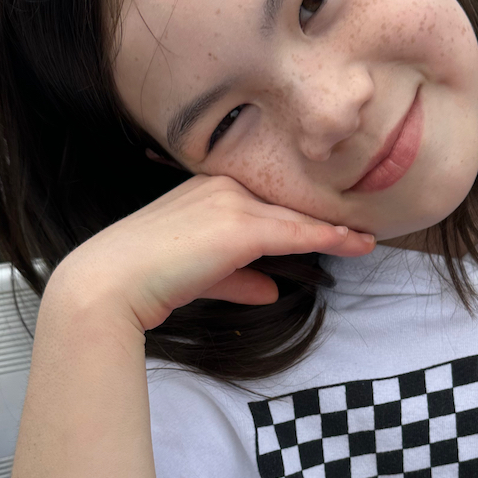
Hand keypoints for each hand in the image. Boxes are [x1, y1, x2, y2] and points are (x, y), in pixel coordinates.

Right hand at [48, 173, 375, 332]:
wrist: (112, 284)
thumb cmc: (147, 280)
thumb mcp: (201, 277)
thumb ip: (238, 279)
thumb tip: (269, 292)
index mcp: (207, 187)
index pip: (265, 197)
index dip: (299, 209)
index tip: (329, 221)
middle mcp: (222, 184)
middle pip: (286, 199)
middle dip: (322, 211)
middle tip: (359, 222)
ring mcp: (232, 201)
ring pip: (297, 213)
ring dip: (336, 227)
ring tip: (366, 237)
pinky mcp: (241, 226)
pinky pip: (298, 232)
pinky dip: (331, 238)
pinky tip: (357, 244)